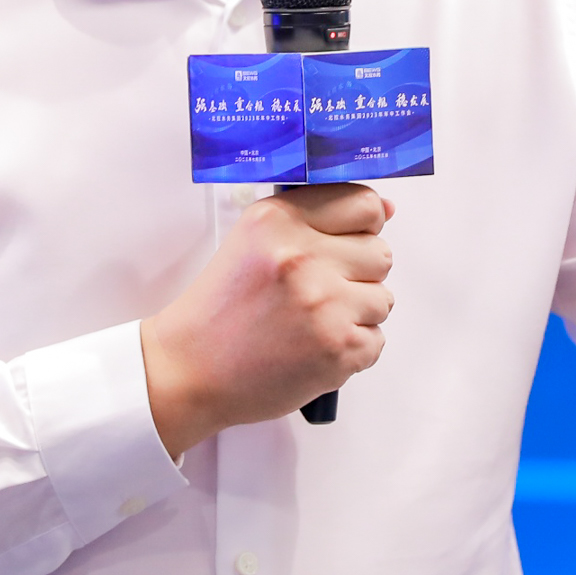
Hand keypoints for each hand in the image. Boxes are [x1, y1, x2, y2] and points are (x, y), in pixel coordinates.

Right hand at [140, 183, 393, 455]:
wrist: (190, 370)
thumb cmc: (222, 308)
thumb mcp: (254, 240)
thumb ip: (315, 217)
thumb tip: (386, 208)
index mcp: (280, 220)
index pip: (365, 204)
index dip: (363, 226)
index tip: (347, 242)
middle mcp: (304, 257)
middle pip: (381, 253)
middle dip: (357, 274)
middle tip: (317, 292)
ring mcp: (325, 305)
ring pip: (382, 299)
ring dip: (355, 314)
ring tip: (311, 322)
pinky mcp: (338, 349)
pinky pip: (376, 340)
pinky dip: (351, 350)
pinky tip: (313, 348)